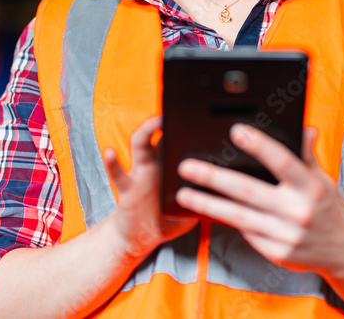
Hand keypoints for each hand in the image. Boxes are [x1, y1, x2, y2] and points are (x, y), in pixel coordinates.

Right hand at [103, 116, 197, 260]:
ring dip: (146, 130)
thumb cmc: (169, 218)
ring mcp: (140, 174)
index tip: (205, 112)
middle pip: (161, 132)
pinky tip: (110, 152)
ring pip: (140, 144)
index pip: (180, 137)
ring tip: (154, 121)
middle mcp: (156, 164)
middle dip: (168, 118)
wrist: (141, 237)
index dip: (190, 124)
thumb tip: (234, 191)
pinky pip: (117, 174)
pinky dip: (112, 162)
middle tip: (181, 106)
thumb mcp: (194, 205)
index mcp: (172, 165)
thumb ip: (209, 196)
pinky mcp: (127, 189)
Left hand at [174, 124, 343, 275]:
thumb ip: (306, 154)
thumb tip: (304, 128)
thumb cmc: (329, 208)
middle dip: (215, 178)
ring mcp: (286, 235)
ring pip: (239, 217)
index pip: (283, 161)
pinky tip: (208, 211)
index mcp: (311, 187)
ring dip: (209, 204)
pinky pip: (246, 233)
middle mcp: (298, 211)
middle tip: (187, 166)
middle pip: (249, 191)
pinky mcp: (277, 253)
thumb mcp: (322, 178)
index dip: (259, 145)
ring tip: (185, 193)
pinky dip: (227, 221)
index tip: (236, 131)